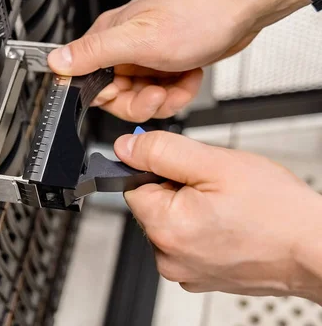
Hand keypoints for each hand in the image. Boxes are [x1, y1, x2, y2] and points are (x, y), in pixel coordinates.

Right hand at [47, 0, 309, 122]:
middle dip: (142, 102)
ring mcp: (146, 57)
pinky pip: (163, 93)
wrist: (241, 10)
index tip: (128, 92)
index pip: (90, 82)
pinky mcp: (166, 64)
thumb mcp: (138, 40)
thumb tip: (57, 62)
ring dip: (165, 98)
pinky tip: (189, 76)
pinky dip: (179, 91)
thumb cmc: (196, 16)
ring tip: (178, 82)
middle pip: (118, 97)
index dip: (109, 96)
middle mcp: (124, 48)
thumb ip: (94, 53)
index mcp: (109, 38)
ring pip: (142, 99)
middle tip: (159, 92)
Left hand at [115, 131, 321, 300]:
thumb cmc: (276, 210)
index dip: (159, 169)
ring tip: (226, 208)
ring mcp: (185, 272)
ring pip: (170, 223)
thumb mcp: (214, 163)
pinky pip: (186, 243)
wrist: (316, 249)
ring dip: (190, 210)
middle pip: (151, 205)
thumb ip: (161, 151)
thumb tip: (124, 148)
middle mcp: (168, 257)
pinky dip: (202, 231)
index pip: (132, 184)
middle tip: (215, 188)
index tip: (186, 169)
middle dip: (176, 189)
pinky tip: (228, 226)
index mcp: (165, 228)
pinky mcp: (200, 278)